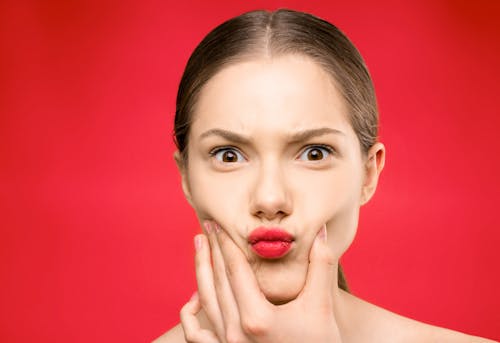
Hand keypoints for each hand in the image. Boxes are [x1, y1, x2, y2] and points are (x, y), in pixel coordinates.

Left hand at [180, 222, 342, 342]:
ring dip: (200, 272)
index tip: (217, 224)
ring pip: (205, 301)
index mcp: (257, 319)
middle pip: (217, 282)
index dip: (225, 244)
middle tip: (206, 226)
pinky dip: (191, 314)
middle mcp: (236, 333)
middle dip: (211, 251)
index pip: (235, 271)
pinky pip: (196, 335)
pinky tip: (195, 297)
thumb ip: (321, 266)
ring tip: (199, 248)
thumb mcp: (322, 306)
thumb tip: (321, 232)